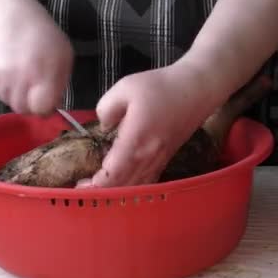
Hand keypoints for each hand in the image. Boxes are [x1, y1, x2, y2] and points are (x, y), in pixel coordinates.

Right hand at [0, 13, 73, 114]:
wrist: (8, 15)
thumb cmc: (41, 34)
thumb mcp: (63, 54)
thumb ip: (61, 81)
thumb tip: (55, 104)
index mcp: (44, 74)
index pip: (41, 108)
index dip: (44, 108)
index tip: (45, 101)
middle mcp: (22, 78)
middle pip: (22, 109)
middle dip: (28, 103)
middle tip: (31, 89)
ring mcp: (3, 77)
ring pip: (8, 100)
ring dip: (15, 92)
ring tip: (19, 73)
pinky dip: (2, 83)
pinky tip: (8, 66)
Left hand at [78, 60, 224, 187]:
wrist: (197, 88)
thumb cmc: (161, 86)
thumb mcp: (125, 87)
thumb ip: (107, 107)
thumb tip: (103, 126)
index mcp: (135, 141)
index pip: (112, 175)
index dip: (95, 185)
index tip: (80, 184)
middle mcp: (148, 157)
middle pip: (123, 186)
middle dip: (102, 192)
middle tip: (83, 188)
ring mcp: (159, 159)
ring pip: (136, 186)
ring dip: (117, 191)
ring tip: (99, 188)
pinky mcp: (166, 157)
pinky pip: (148, 181)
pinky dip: (134, 187)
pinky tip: (124, 184)